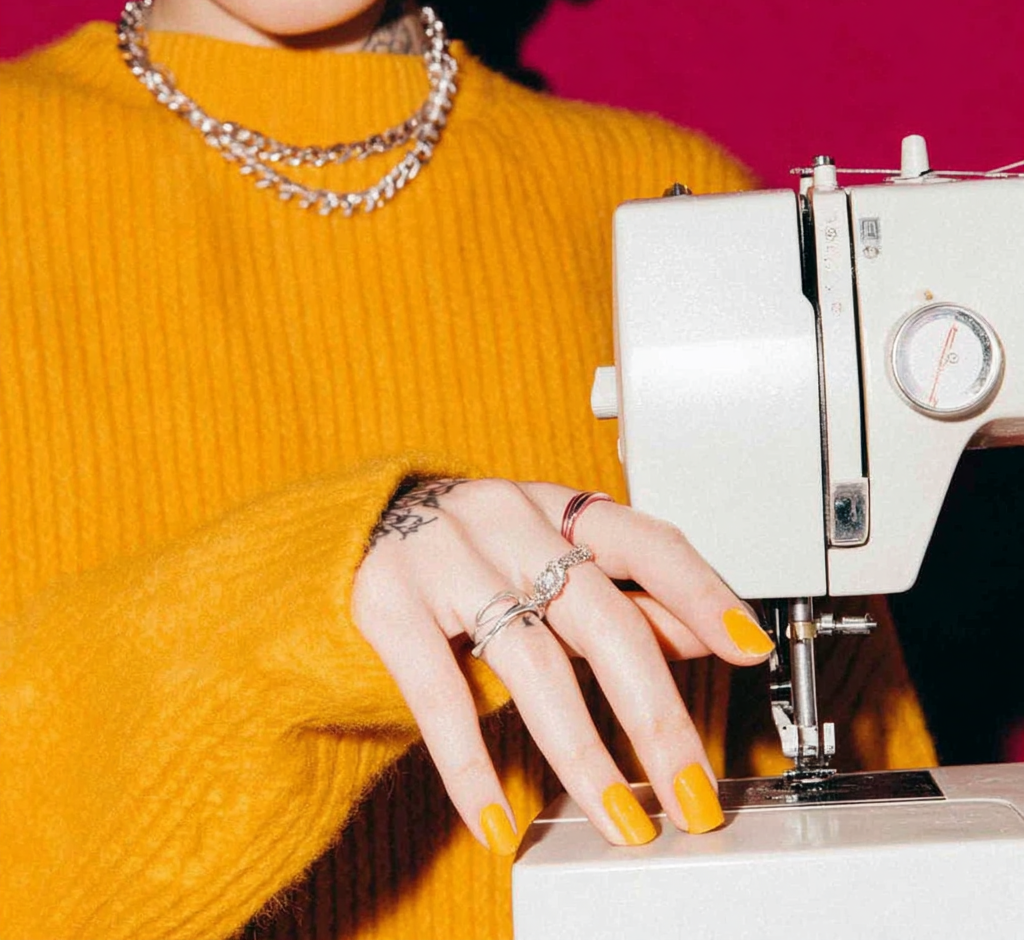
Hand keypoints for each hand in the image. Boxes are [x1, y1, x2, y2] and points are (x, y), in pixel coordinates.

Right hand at [351, 477, 774, 852]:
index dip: (701, 592)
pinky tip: (498, 820)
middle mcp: (507, 521)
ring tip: (619, 819)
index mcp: (558, 507)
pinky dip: (472, 764)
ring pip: (529, 661)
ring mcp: (444, 557)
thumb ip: (622, 596)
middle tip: (693, 792)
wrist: (358, 530)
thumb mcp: (551, 557)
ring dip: (582, 753)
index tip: (749, 648)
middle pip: (599, 617)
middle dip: (655, 713)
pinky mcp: (387, 601)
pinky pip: (439, 692)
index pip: (645, 542)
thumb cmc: (474, 550)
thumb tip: (704, 634)